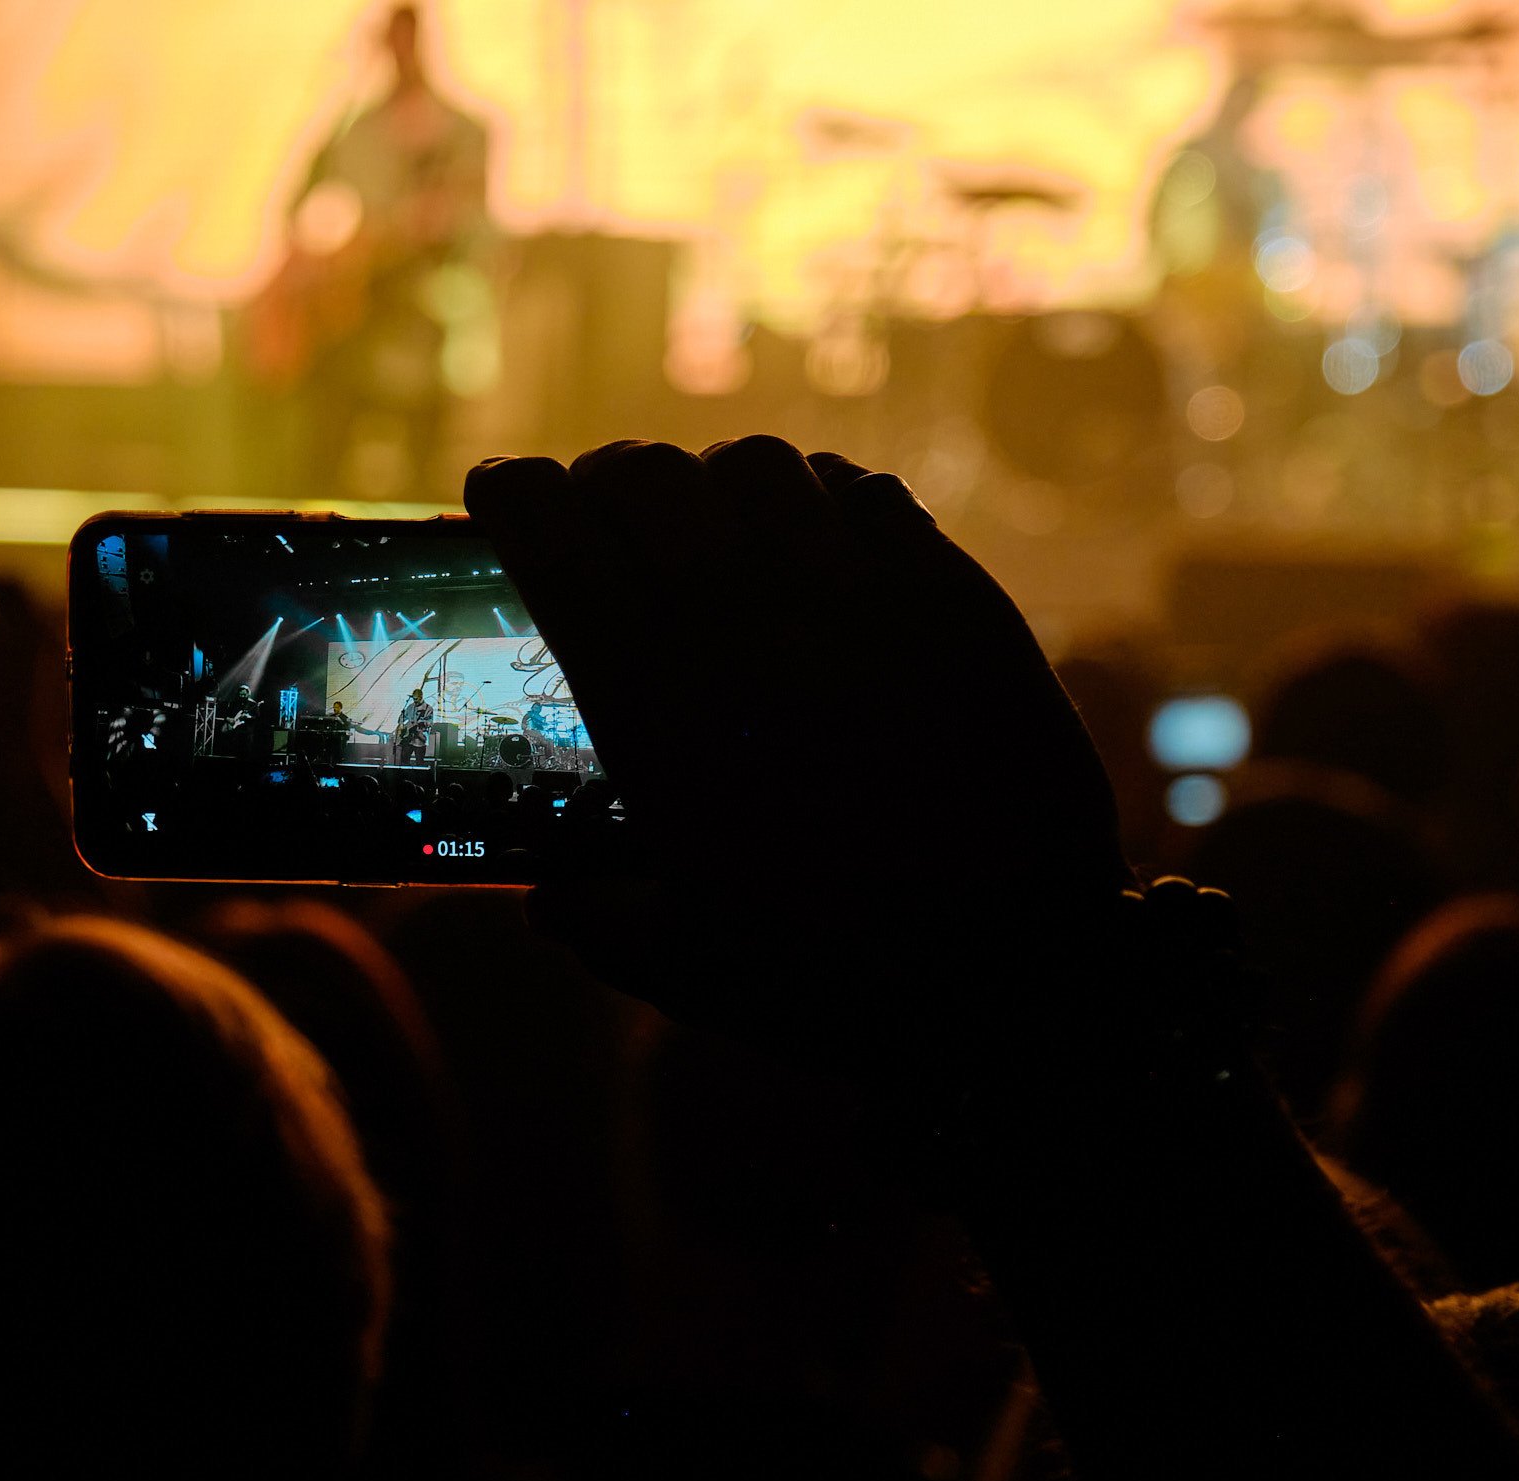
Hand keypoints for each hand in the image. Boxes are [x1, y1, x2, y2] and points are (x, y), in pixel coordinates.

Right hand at [467, 437, 1128, 1058]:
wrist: (1020, 975)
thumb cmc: (833, 977)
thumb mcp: (682, 966)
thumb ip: (594, 920)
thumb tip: (545, 900)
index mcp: (655, 698)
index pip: (552, 533)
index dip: (510, 493)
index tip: (498, 493)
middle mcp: (745, 619)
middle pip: (644, 474)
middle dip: (602, 479)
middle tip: (599, 509)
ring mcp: (856, 592)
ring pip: (756, 464)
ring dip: (711, 481)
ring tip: (710, 520)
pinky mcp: (950, 593)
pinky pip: (864, 492)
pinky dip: (819, 496)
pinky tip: (817, 538)